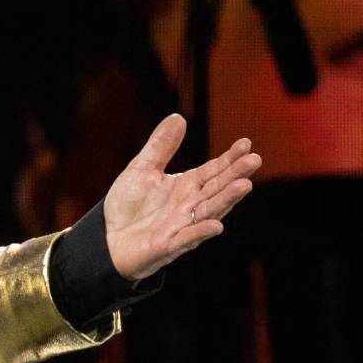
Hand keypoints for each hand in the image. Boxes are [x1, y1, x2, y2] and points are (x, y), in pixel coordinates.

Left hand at [102, 113, 261, 281]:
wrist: (108, 239)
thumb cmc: (129, 206)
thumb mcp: (141, 170)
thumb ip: (160, 147)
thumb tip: (178, 117)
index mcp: (187, 186)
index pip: (214, 170)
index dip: (230, 158)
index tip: (246, 143)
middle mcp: (191, 205)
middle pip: (218, 188)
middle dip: (235, 175)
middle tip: (254, 160)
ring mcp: (182, 226)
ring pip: (209, 212)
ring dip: (226, 200)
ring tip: (243, 186)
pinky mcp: (168, 245)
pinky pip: (187, 239)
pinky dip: (200, 232)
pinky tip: (215, 226)